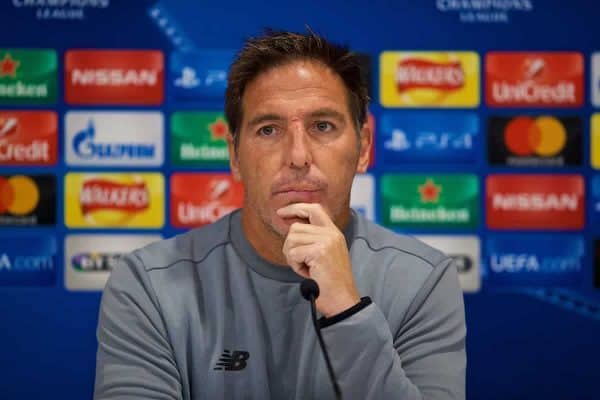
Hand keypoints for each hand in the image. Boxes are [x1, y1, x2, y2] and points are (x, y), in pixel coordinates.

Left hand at [277, 203, 360, 317]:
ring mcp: (326, 241)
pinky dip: (295, 266)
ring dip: (293, 257)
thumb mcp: (326, 254)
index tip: (281, 213)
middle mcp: (331, 234)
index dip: (296, 208)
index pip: (314, 209)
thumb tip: (291, 230)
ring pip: (291, 240)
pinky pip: (292, 254)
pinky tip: (308, 273)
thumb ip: (314, 239)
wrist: (342, 300)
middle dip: (291, 247)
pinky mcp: (318, 252)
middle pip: (295, 228)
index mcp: (334, 233)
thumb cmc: (331, 282)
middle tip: (303, 263)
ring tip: (307, 269)